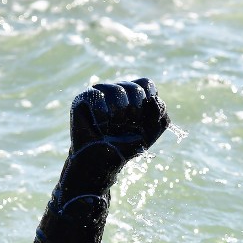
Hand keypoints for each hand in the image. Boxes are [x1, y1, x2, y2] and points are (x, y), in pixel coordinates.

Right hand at [57, 78, 169, 202]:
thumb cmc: (127, 144)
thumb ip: (160, 114)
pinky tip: (100, 127)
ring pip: (117, 90)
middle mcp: (118, 88)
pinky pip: (97, 98)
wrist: (104, 159)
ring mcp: (100, 90)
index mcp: (136, 93)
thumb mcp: (151, 131)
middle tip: (125, 127)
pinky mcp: (83, 97)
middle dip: (134, 113)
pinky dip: (103, 118)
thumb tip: (153, 98)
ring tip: (113, 128)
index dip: (148, 103)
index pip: (147, 84)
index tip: (142, 120)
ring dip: (119, 117)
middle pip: (134, 88)